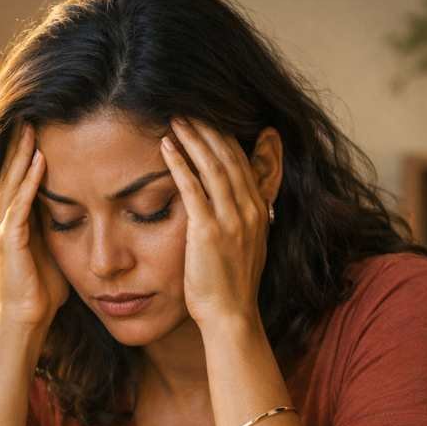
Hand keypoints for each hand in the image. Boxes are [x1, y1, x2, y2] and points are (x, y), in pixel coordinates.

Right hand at [0, 121, 69, 329]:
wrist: (26, 322)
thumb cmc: (42, 293)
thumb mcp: (54, 252)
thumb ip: (60, 231)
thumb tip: (81, 214)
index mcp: (12, 223)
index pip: (17, 179)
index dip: (24, 153)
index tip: (36, 126)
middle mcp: (2, 221)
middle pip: (9, 173)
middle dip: (19, 144)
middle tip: (29, 112)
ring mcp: (2, 230)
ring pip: (12, 183)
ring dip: (22, 154)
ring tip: (31, 127)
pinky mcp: (9, 242)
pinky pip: (20, 205)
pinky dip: (29, 182)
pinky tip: (38, 161)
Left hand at [160, 117, 270, 330]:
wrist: (231, 315)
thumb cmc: (231, 285)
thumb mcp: (247, 245)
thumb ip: (245, 219)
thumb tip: (237, 202)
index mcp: (260, 211)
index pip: (245, 162)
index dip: (227, 137)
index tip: (210, 119)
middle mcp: (250, 210)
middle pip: (230, 157)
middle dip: (209, 130)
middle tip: (189, 110)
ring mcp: (231, 219)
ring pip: (213, 166)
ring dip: (194, 139)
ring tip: (176, 120)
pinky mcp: (209, 230)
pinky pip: (193, 188)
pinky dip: (179, 163)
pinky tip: (167, 147)